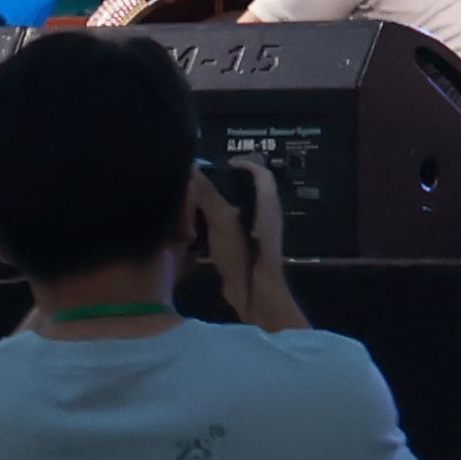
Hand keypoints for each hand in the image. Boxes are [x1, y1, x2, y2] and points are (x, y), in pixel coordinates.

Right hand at [185, 158, 296, 326]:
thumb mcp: (222, 220)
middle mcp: (266, 216)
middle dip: (227, 183)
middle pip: (250, 190)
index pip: (262, 174)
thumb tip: (193, 170)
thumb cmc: (244, 254)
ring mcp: (257, 235)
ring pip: (240, 210)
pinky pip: (233, 229)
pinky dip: (218, 224)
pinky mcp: (247, 251)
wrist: (254, 295)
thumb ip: (208, 195)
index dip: (245, 164)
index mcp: (267, 205)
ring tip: (196, 201)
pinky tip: (199, 228)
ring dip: (220, 204)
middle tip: (202, 182)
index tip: (222, 164)